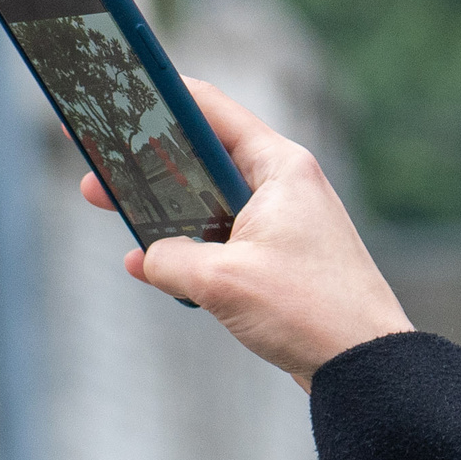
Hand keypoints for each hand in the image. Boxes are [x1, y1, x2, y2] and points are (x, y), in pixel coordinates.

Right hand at [79, 79, 411, 389]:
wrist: (365, 365)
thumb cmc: (309, 310)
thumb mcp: (221, 280)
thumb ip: (171, 259)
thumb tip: (147, 257)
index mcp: (277, 167)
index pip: (210, 109)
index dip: (159, 96)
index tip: (119, 94)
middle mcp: (281, 186)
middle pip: (200, 157)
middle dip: (145, 162)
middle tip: (96, 162)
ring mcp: (280, 224)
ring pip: (206, 203)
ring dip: (161, 210)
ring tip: (108, 206)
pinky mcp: (278, 261)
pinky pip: (220, 243)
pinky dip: (185, 250)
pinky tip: (145, 264)